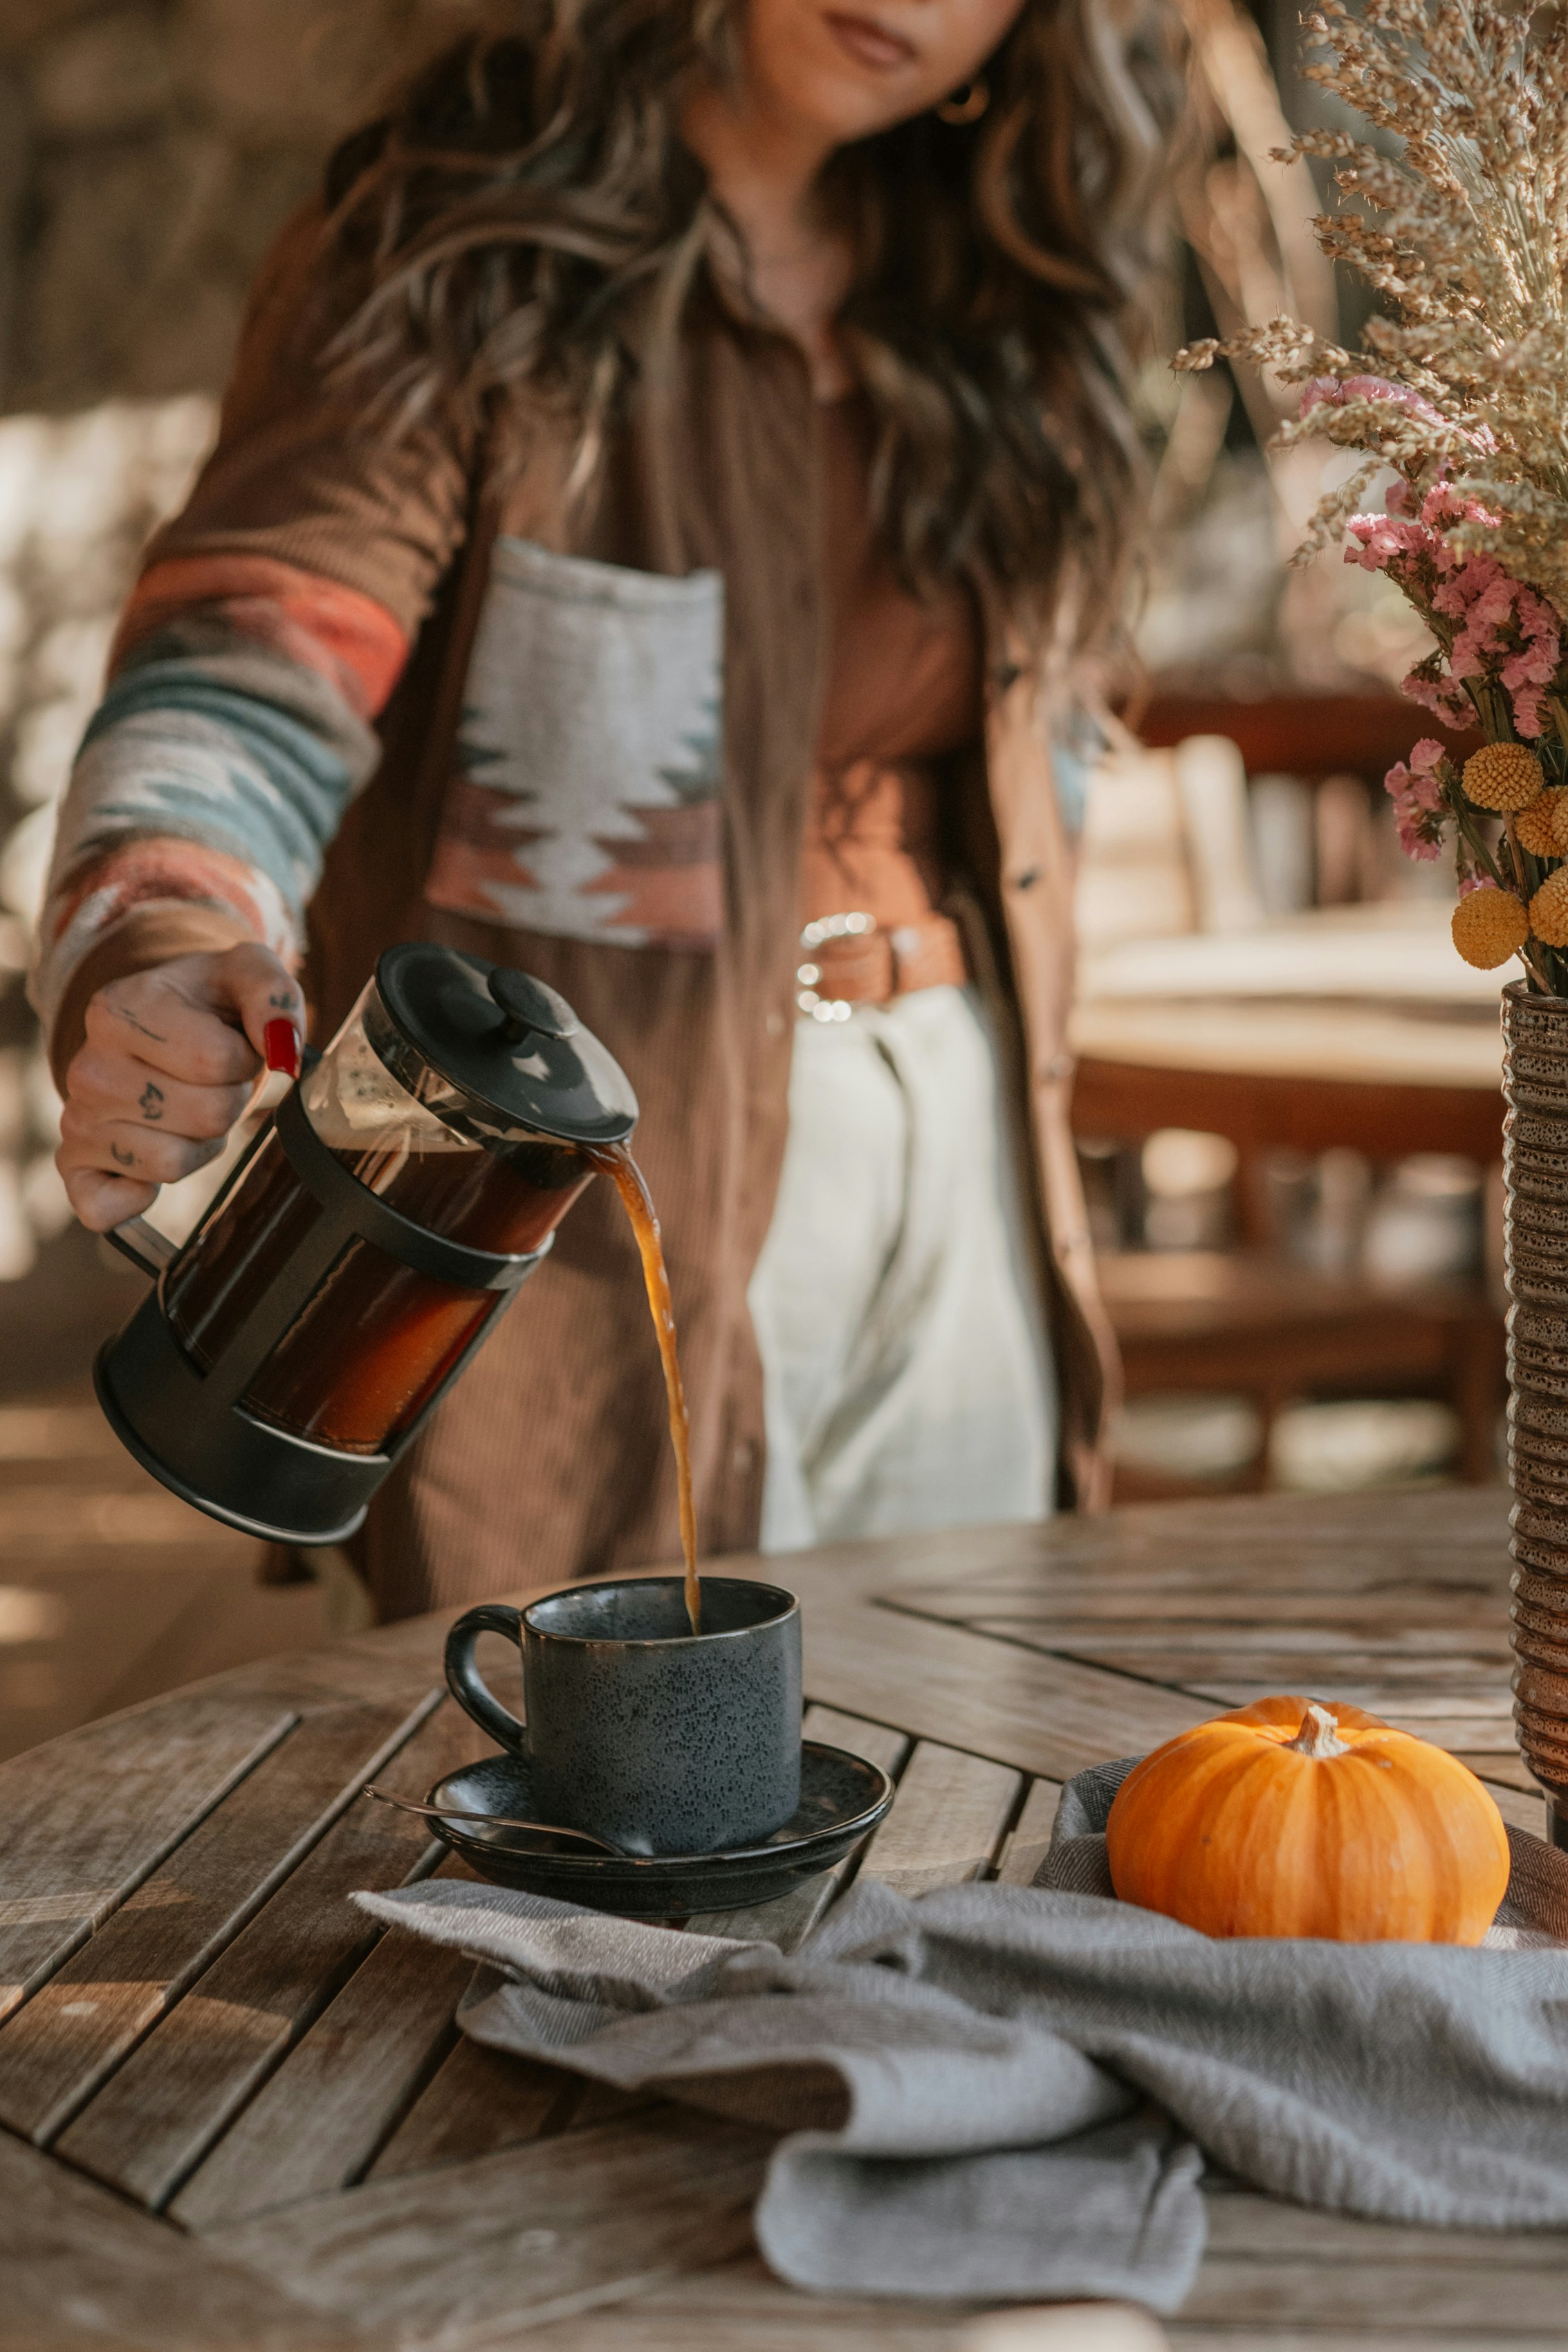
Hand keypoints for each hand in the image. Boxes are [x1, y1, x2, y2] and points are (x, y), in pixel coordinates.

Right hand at [57, 943, 302, 1232]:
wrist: (159, 1024)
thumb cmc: (207, 1003)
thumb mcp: (247, 973)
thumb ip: (274, 996)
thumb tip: (284, 1052)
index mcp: (117, 1011)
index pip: (216, 1060)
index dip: (244, 1060)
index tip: (232, 1046)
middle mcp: (87, 1067)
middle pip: (205, 1116)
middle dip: (229, 1101)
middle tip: (213, 1081)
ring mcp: (77, 1119)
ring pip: (171, 1164)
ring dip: (200, 1143)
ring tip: (187, 1106)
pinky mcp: (76, 1165)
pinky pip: (105, 1208)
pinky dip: (136, 1197)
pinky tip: (150, 1159)